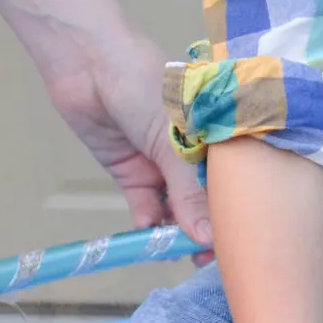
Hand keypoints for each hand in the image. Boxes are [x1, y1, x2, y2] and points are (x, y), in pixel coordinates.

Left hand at [23, 13, 212, 251]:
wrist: (87, 64)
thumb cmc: (143, 83)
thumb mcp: (174, 140)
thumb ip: (188, 193)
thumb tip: (204, 237)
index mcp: (216, 138)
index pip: (231, 185)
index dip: (233, 215)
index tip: (235, 244)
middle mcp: (192, 155)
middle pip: (203, 202)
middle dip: (202, 230)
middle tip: (202, 259)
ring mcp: (161, 165)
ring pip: (174, 209)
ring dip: (173, 231)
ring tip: (173, 251)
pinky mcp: (131, 172)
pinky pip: (145, 205)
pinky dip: (147, 221)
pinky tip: (149, 233)